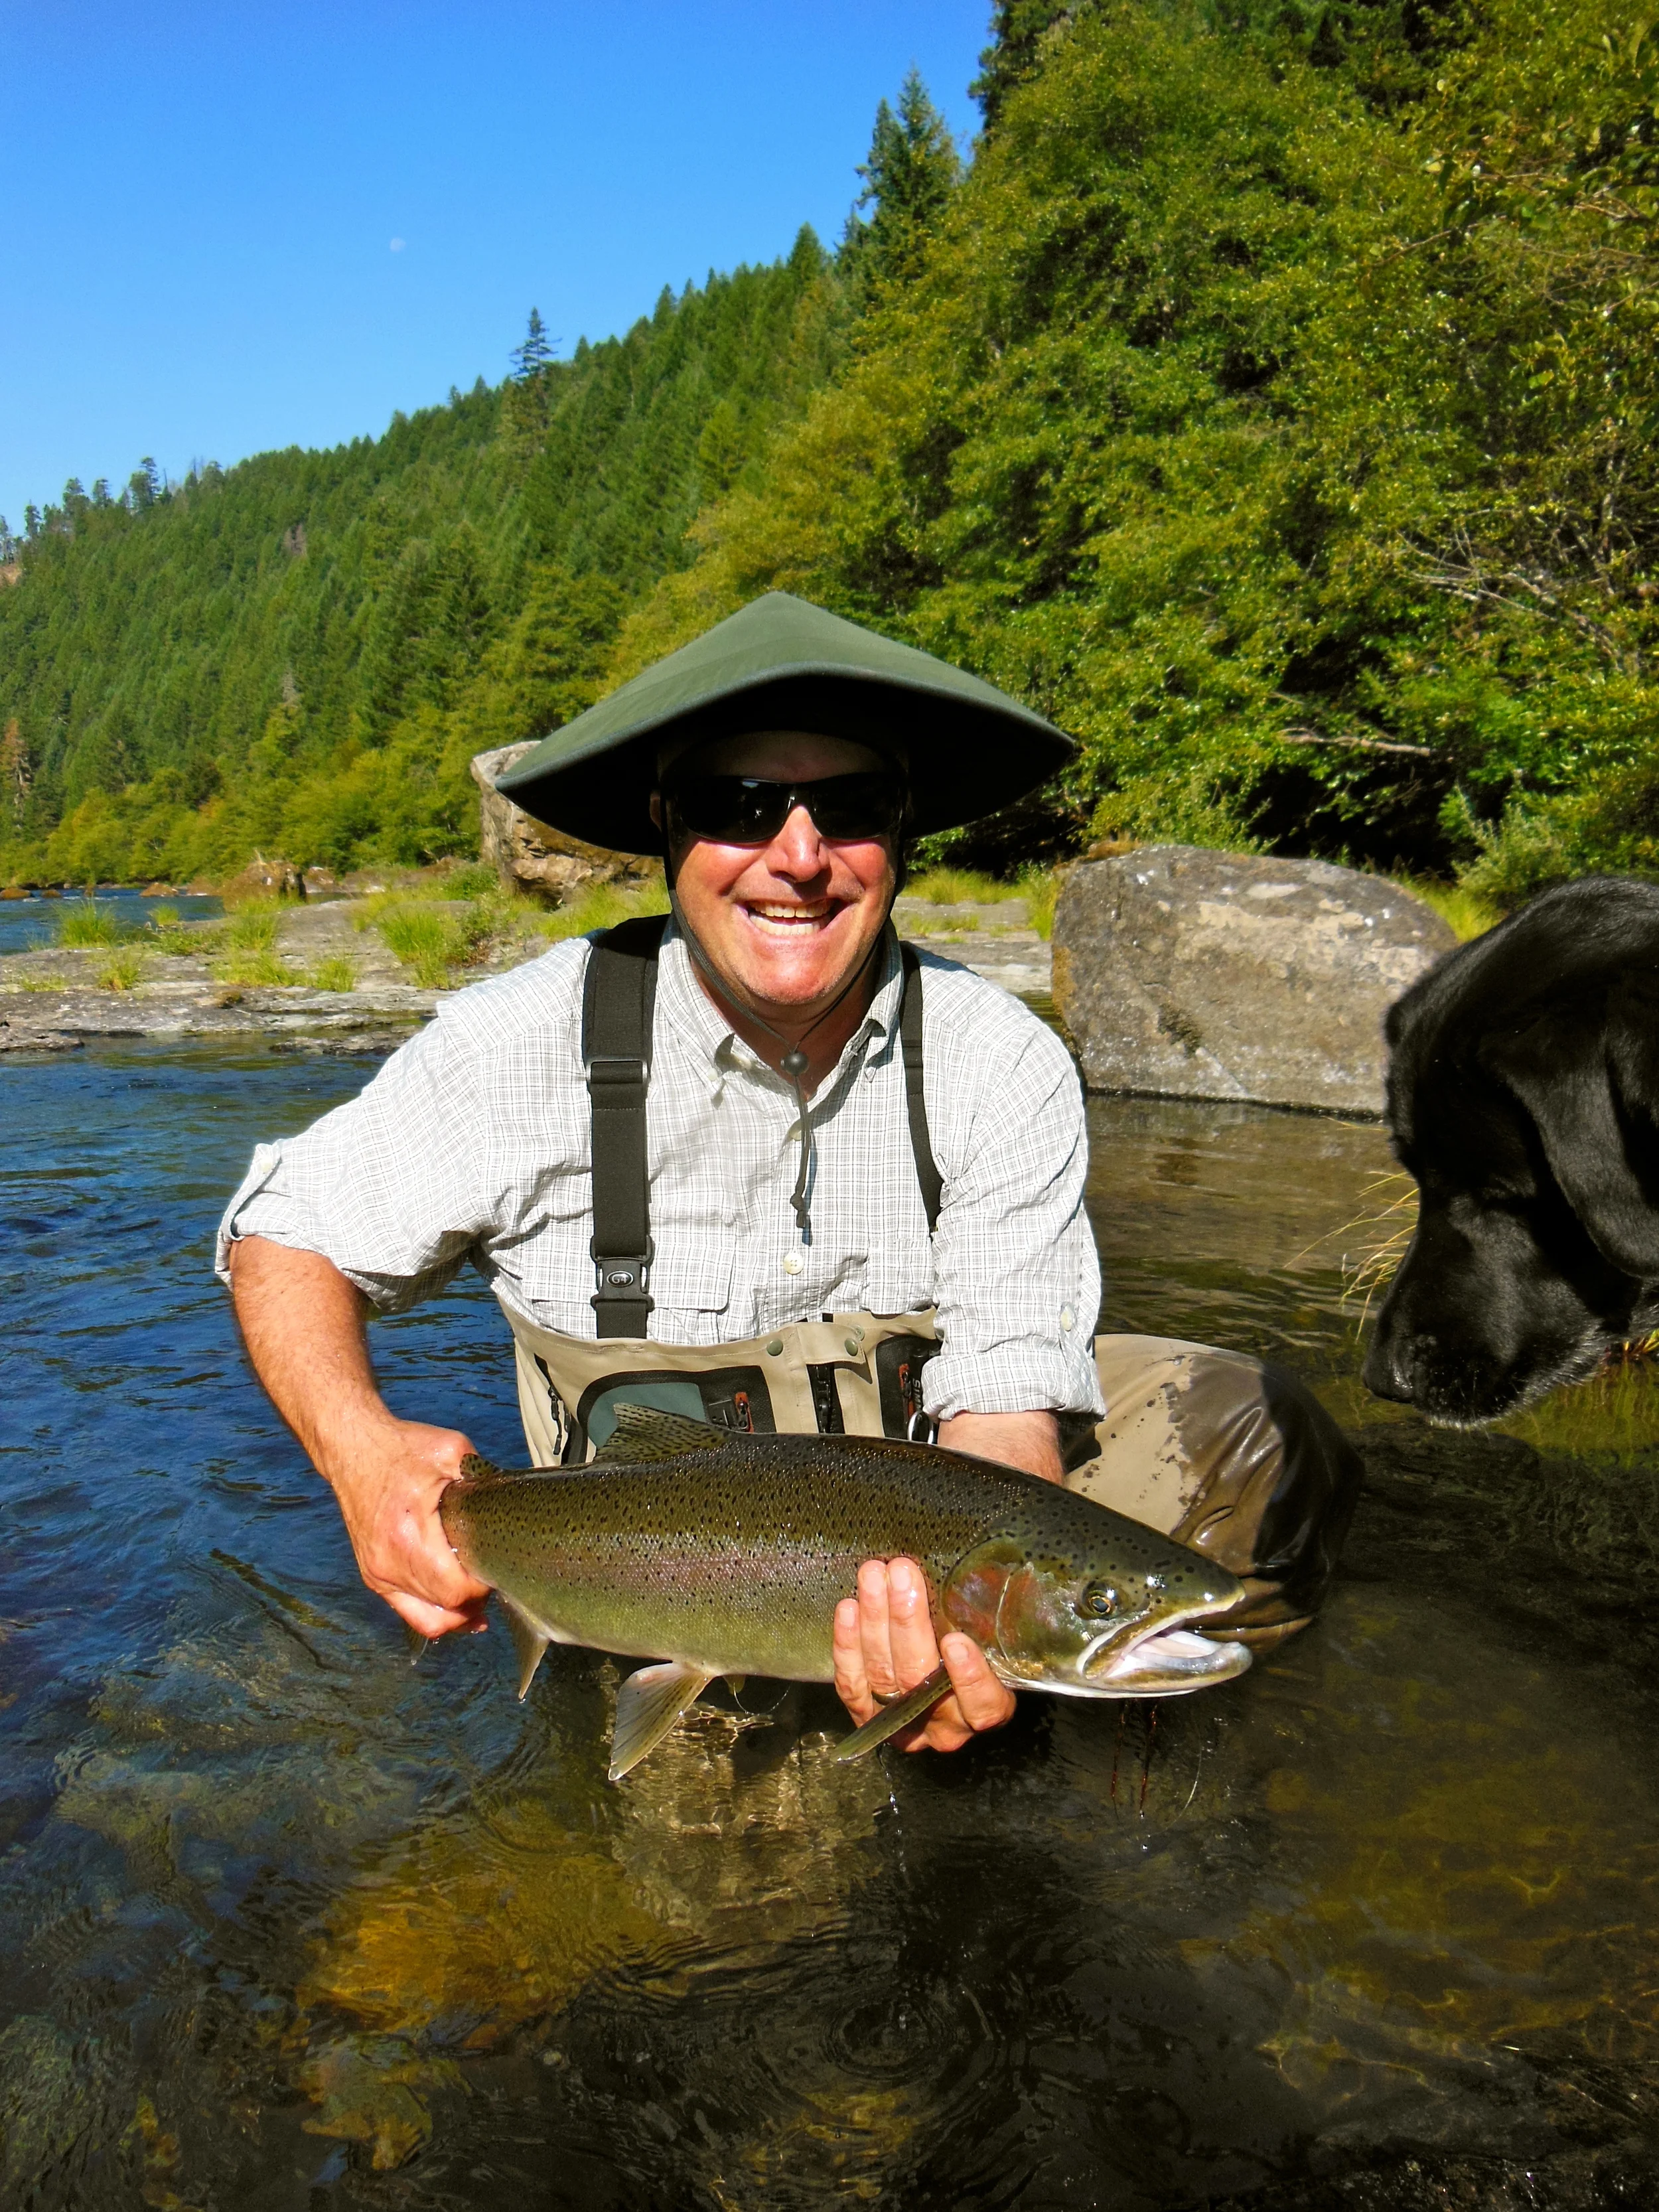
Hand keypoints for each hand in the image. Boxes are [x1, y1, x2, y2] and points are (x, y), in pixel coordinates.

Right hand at [323, 1416, 490, 1638]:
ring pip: (428, 1619)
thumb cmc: (404, 1448)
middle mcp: (389, 1561)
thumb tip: (515, 1504)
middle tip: (496, 1578)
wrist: (353, 1449)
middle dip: (476, 1601)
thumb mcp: (453, 1451)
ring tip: (481, 1599)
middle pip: (446, 1609)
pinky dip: (436, 1613)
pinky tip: (459, 1608)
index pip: (455, 1590)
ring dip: (458, 1613)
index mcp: (409, 1533)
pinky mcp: (373, 1576)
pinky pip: (409, 1611)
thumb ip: (484, 1481)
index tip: (500, 1568)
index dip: (484, 1588)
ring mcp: (378, 1574)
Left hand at [833, 1555, 1015, 1752]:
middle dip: (907, 1622)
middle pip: (919, 1679)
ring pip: (883, 1676)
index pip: (982, 1706)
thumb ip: (985, 1628)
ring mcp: (901, 1725)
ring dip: (874, 1620)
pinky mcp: (866, 1717)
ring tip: (872, 1576)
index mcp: (986, 1710)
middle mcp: (942, 1727)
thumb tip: (972, 1580)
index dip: (969, 1677)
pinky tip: (848, 1608)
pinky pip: (853, 1684)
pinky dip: (847, 1645)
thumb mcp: (994, 1649)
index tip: (956, 1641)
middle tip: (901, 1574)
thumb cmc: (974, 1660)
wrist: (938, 1700)